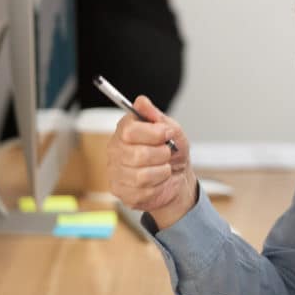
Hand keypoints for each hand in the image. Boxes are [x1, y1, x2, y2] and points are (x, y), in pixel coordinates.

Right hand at [108, 95, 195, 228]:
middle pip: (138, 155)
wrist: (179, 178)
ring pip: (141, 175)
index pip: (130, 131)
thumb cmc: (173, 152)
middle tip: (167, 153)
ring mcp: (116, 172)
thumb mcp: (172, 130)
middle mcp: (115, 150)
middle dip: (162, 155)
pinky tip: (158, 182)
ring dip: (162, 172)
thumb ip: (157, 117)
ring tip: (164, 168)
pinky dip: (159, 186)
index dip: (154, 133)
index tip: (167, 133)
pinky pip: (143, 191)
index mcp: (125, 131)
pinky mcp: (121, 191)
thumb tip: (142, 102)